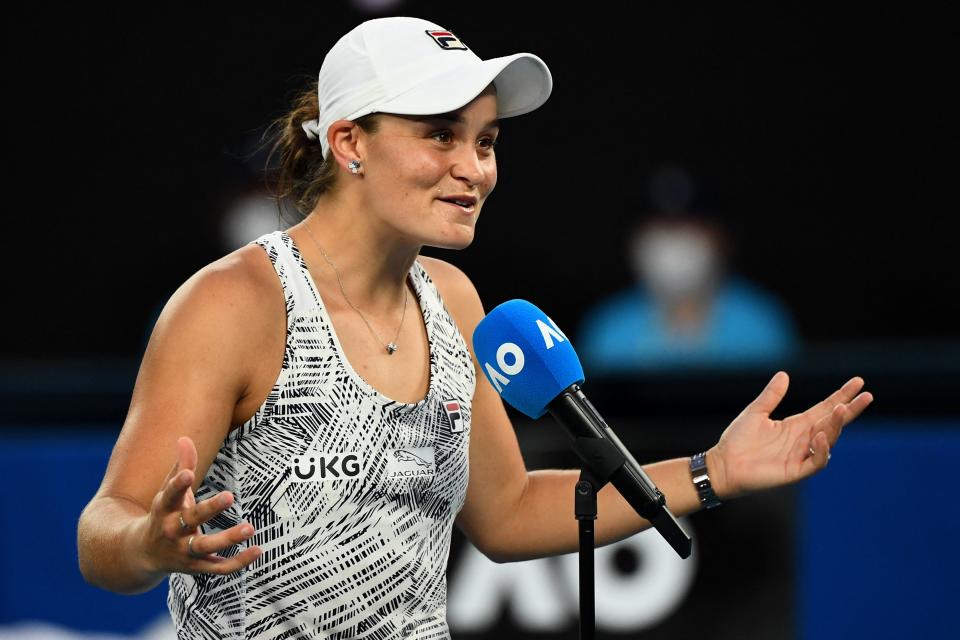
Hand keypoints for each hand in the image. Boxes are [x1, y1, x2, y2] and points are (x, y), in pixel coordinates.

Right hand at [136, 436, 260, 578]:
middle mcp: (172, 530)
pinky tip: (258, 551)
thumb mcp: (167, 492)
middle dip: (209, 508)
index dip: (177, 484)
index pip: (170, 495)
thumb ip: (180, 466)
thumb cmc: (163, 515)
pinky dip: (237, 563)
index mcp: (165, 509)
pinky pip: (217, 568)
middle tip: (229, 495)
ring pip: (205, 546)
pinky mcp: (195, 567)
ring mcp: (183, 551)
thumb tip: (184, 438)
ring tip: (250, 527)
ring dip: (227, 539)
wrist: (140, 554)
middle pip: (191, 519)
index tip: (188, 473)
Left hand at [708, 371, 873, 499]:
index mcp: (796, 425)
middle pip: (833, 423)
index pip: (825, 408)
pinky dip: (822, 450)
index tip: (858, 382)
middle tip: (866, 396)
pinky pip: (816, 462)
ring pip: (828, 440)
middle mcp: (803, 439)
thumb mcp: (756, 412)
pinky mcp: (795, 471)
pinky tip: (822, 435)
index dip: (841, 396)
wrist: (723, 464)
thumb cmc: (737, 440)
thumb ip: (771, 395)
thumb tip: (784, 374)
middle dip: (850, 410)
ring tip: (841, 410)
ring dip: (835, 425)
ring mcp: (801, 455)